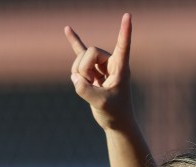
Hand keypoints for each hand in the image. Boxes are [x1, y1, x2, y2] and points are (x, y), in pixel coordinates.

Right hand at [64, 13, 135, 130]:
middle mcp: (112, 63)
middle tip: (87, 84)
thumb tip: (74, 78)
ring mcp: (101, 66)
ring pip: (82, 58)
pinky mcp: (93, 71)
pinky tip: (67, 29)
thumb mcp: (100, 103)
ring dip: (78, 72)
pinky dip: (74, 42)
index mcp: (121, 67)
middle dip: (83, 68)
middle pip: (90, 52)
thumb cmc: (114, 113)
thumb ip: (86, 90)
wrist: (115, 122)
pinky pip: (81, 53)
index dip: (124, 31)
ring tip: (85, 85)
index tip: (128, 15)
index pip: (123, 46)